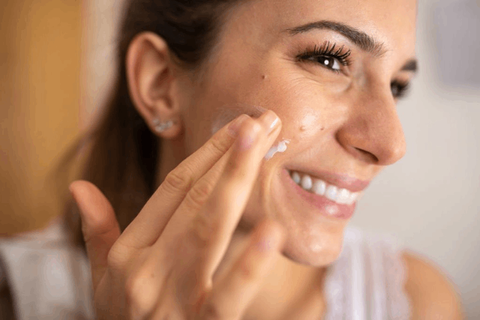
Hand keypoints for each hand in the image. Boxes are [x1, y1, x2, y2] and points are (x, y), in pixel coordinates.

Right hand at [69, 110, 285, 319]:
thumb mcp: (104, 281)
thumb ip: (97, 232)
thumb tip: (80, 186)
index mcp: (129, 252)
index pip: (172, 191)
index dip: (207, 154)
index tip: (237, 127)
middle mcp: (146, 269)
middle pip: (194, 199)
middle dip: (230, 155)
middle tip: (260, 119)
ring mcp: (171, 298)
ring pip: (206, 230)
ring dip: (235, 182)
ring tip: (262, 142)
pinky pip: (227, 296)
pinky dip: (249, 265)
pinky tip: (272, 232)